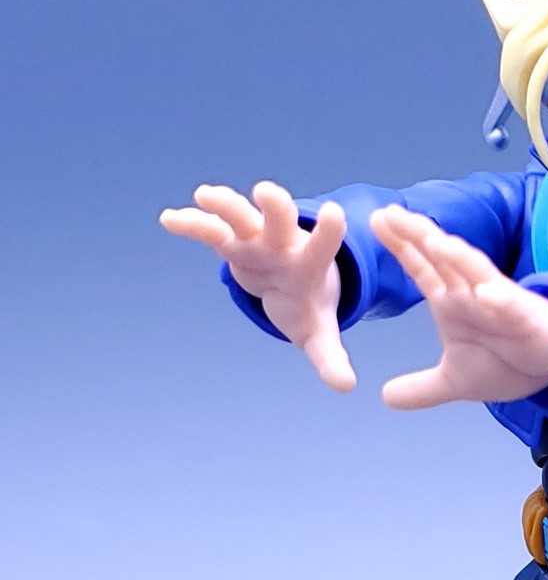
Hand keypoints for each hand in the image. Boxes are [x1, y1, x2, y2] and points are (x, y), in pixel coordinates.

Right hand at [159, 181, 354, 391]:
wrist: (291, 280)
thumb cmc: (307, 305)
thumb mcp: (319, 333)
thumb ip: (330, 357)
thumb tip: (346, 387)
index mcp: (308, 264)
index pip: (322, 246)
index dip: (328, 231)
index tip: (334, 212)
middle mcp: (282, 243)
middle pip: (280, 219)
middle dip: (275, 206)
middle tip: (267, 192)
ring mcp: (254, 238)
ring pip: (240, 215)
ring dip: (225, 204)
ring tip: (205, 194)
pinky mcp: (230, 240)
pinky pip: (208, 229)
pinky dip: (190, 224)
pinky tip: (168, 219)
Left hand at [370, 207, 547, 408]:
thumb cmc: (509, 361)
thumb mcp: (455, 382)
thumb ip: (421, 388)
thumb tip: (386, 398)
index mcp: (452, 301)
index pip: (421, 267)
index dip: (399, 246)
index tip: (375, 222)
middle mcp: (470, 292)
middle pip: (442, 256)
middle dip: (417, 234)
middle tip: (388, 214)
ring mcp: (497, 299)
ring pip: (475, 270)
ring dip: (455, 255)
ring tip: (432, 239)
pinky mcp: (524, 315)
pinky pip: (511, 304)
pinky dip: (500, 298)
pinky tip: (488, 294)